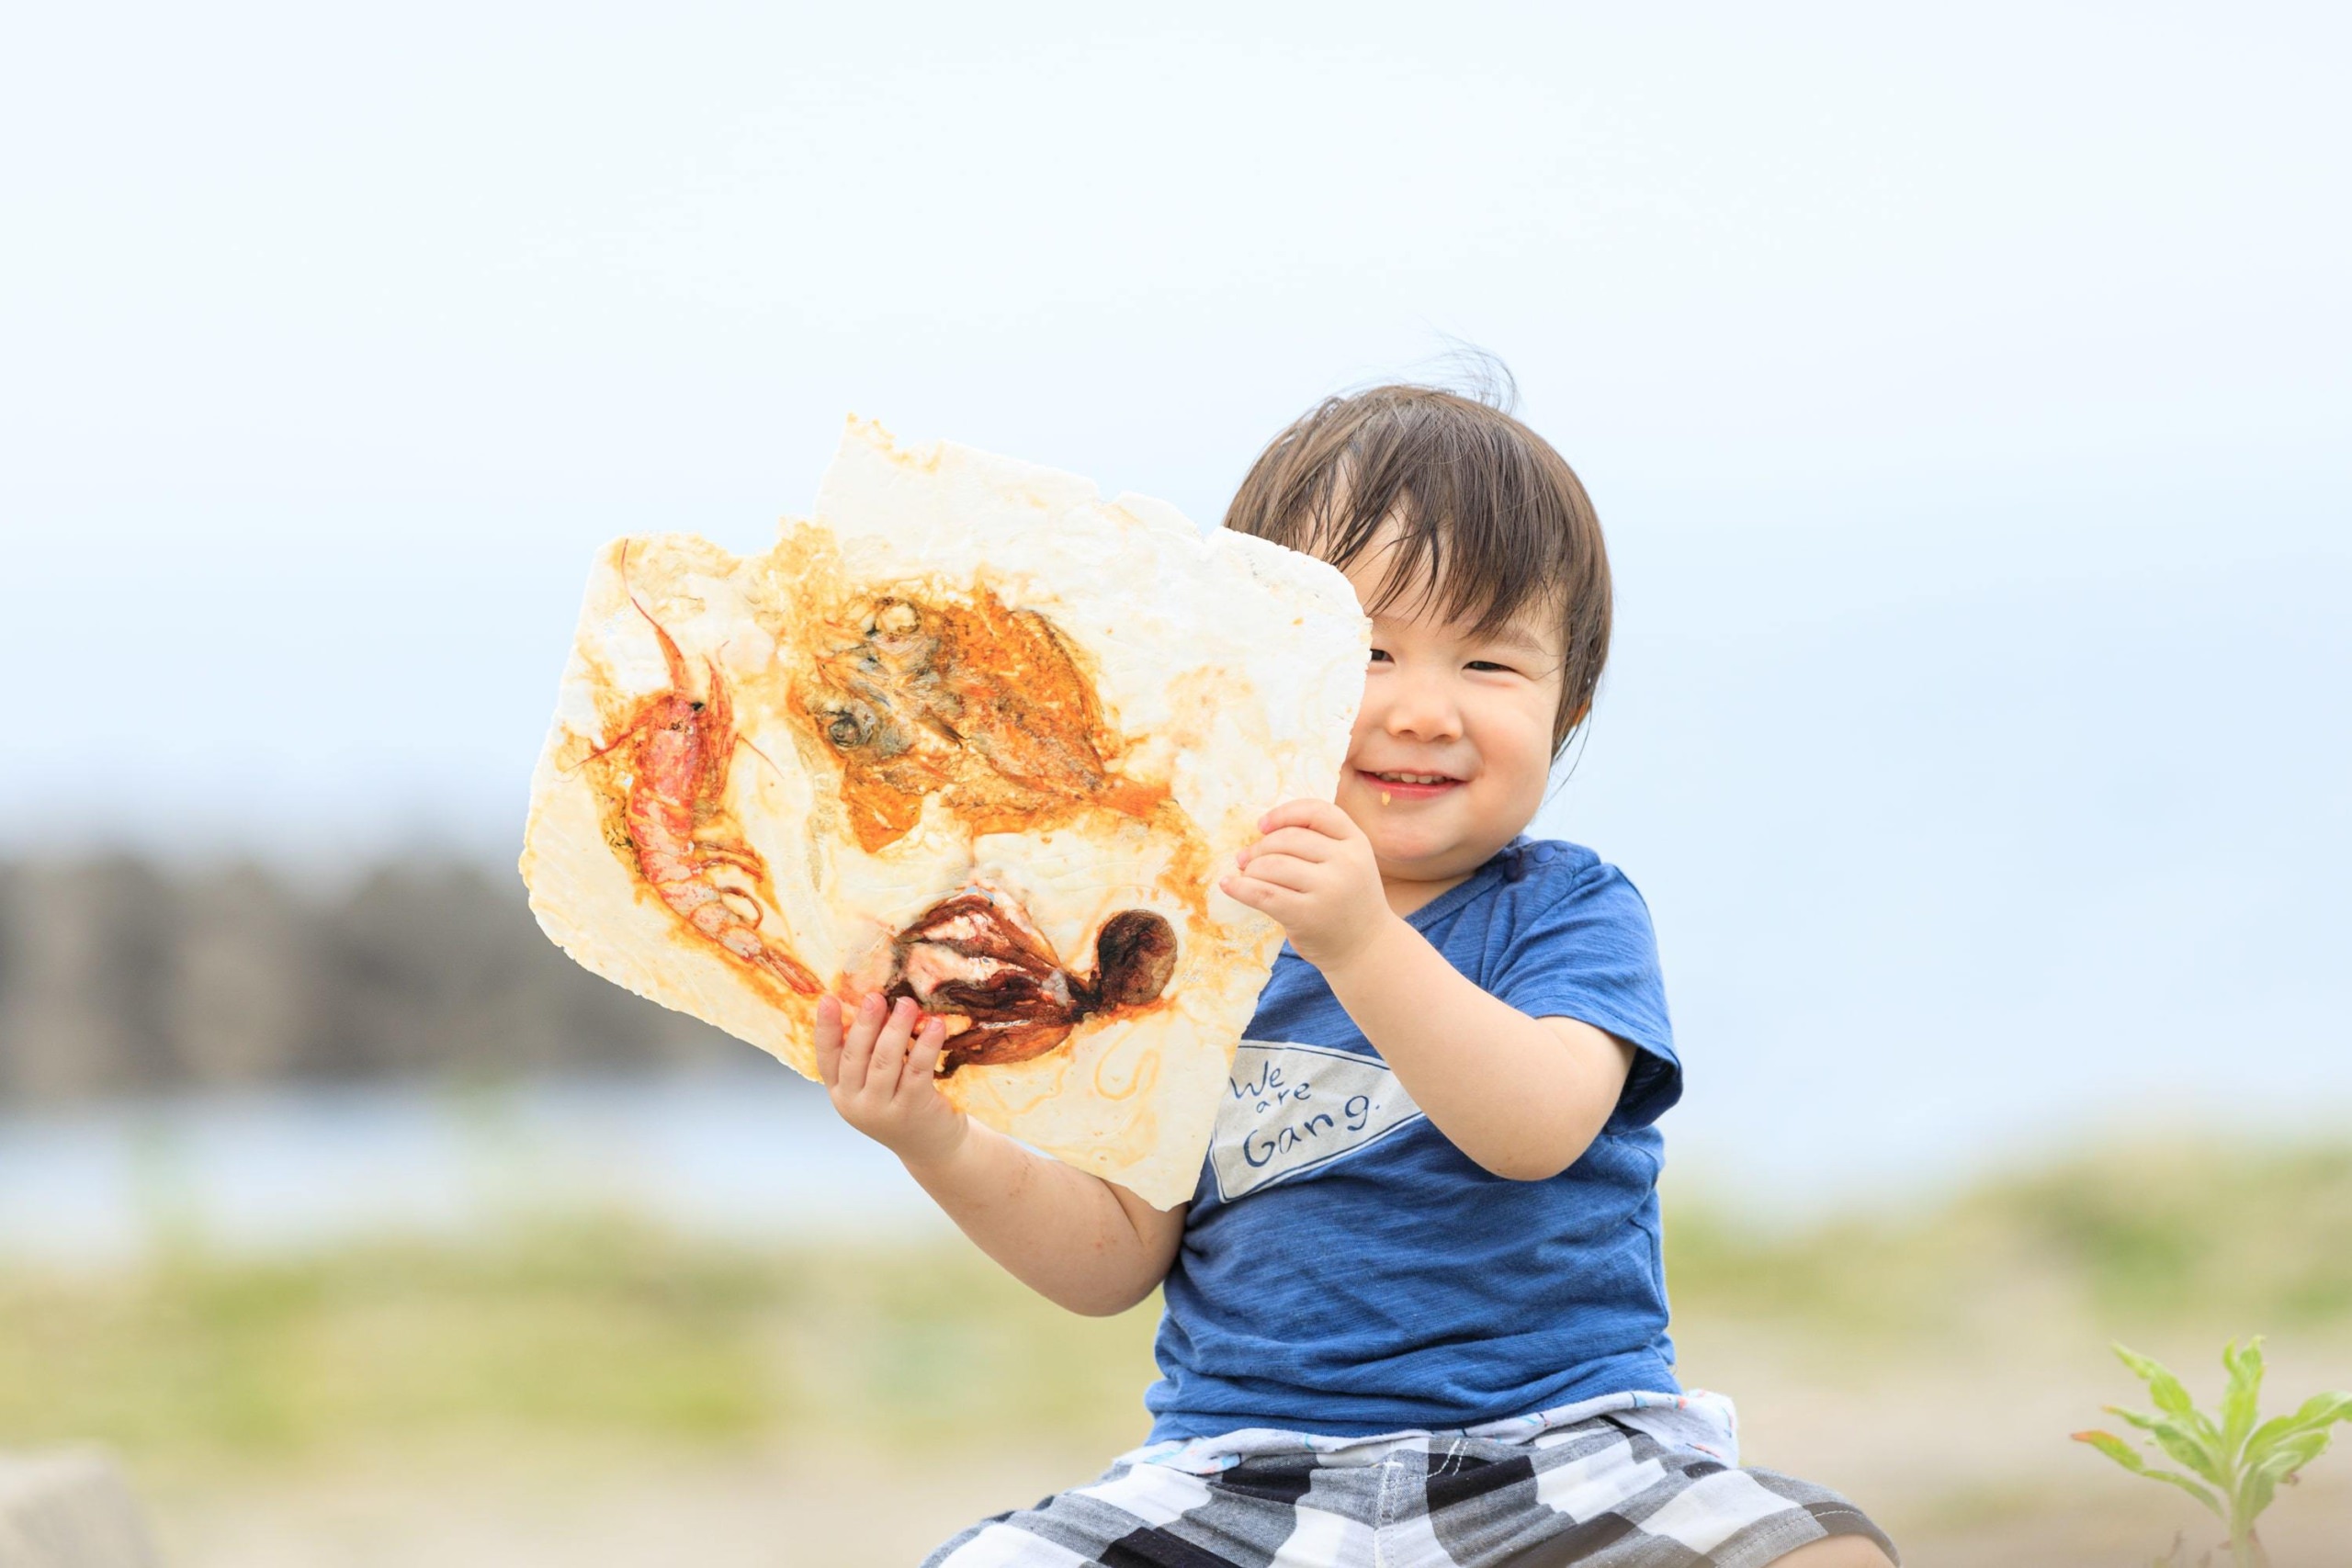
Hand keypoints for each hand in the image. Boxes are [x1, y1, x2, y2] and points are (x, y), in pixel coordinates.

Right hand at [815, 993, 966, 1168]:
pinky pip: (917, 1070)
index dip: (826, 1028)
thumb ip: (869, 1055)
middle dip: (865, 1023)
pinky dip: (926, 1044)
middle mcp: (855, 1103)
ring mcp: (882, 1109)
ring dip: (896, 1028)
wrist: (932, 1147)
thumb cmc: (903, 1105)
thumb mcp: (875, 1085)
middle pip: (855, 1056)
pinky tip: (936, 1025)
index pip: (826, 1057)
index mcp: (841, 1092)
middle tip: (875, 997)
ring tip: (907, 1003)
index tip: (828, 1000)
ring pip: (885, 1061)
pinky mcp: (912, 1109)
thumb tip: (877, 1005)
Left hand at [1219, 798, 1399, 971]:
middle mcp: (1347, 862)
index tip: (1261, 825)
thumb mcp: (1349, 863)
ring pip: (1273, 864)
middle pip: (1289, 838)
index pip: (1317, 811)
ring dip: (1250, 868)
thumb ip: (1320, 842)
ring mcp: (1329, 889)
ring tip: (1245, 875)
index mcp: (1357, 842)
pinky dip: (1240, 888)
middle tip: (1245, 859)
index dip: (1284, 813)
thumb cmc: (1348, 901)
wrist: (1366, 949)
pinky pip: (1263, 894)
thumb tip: (1261, 832)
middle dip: (1260, 846)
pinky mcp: (1308, 915)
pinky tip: (1229, 885)